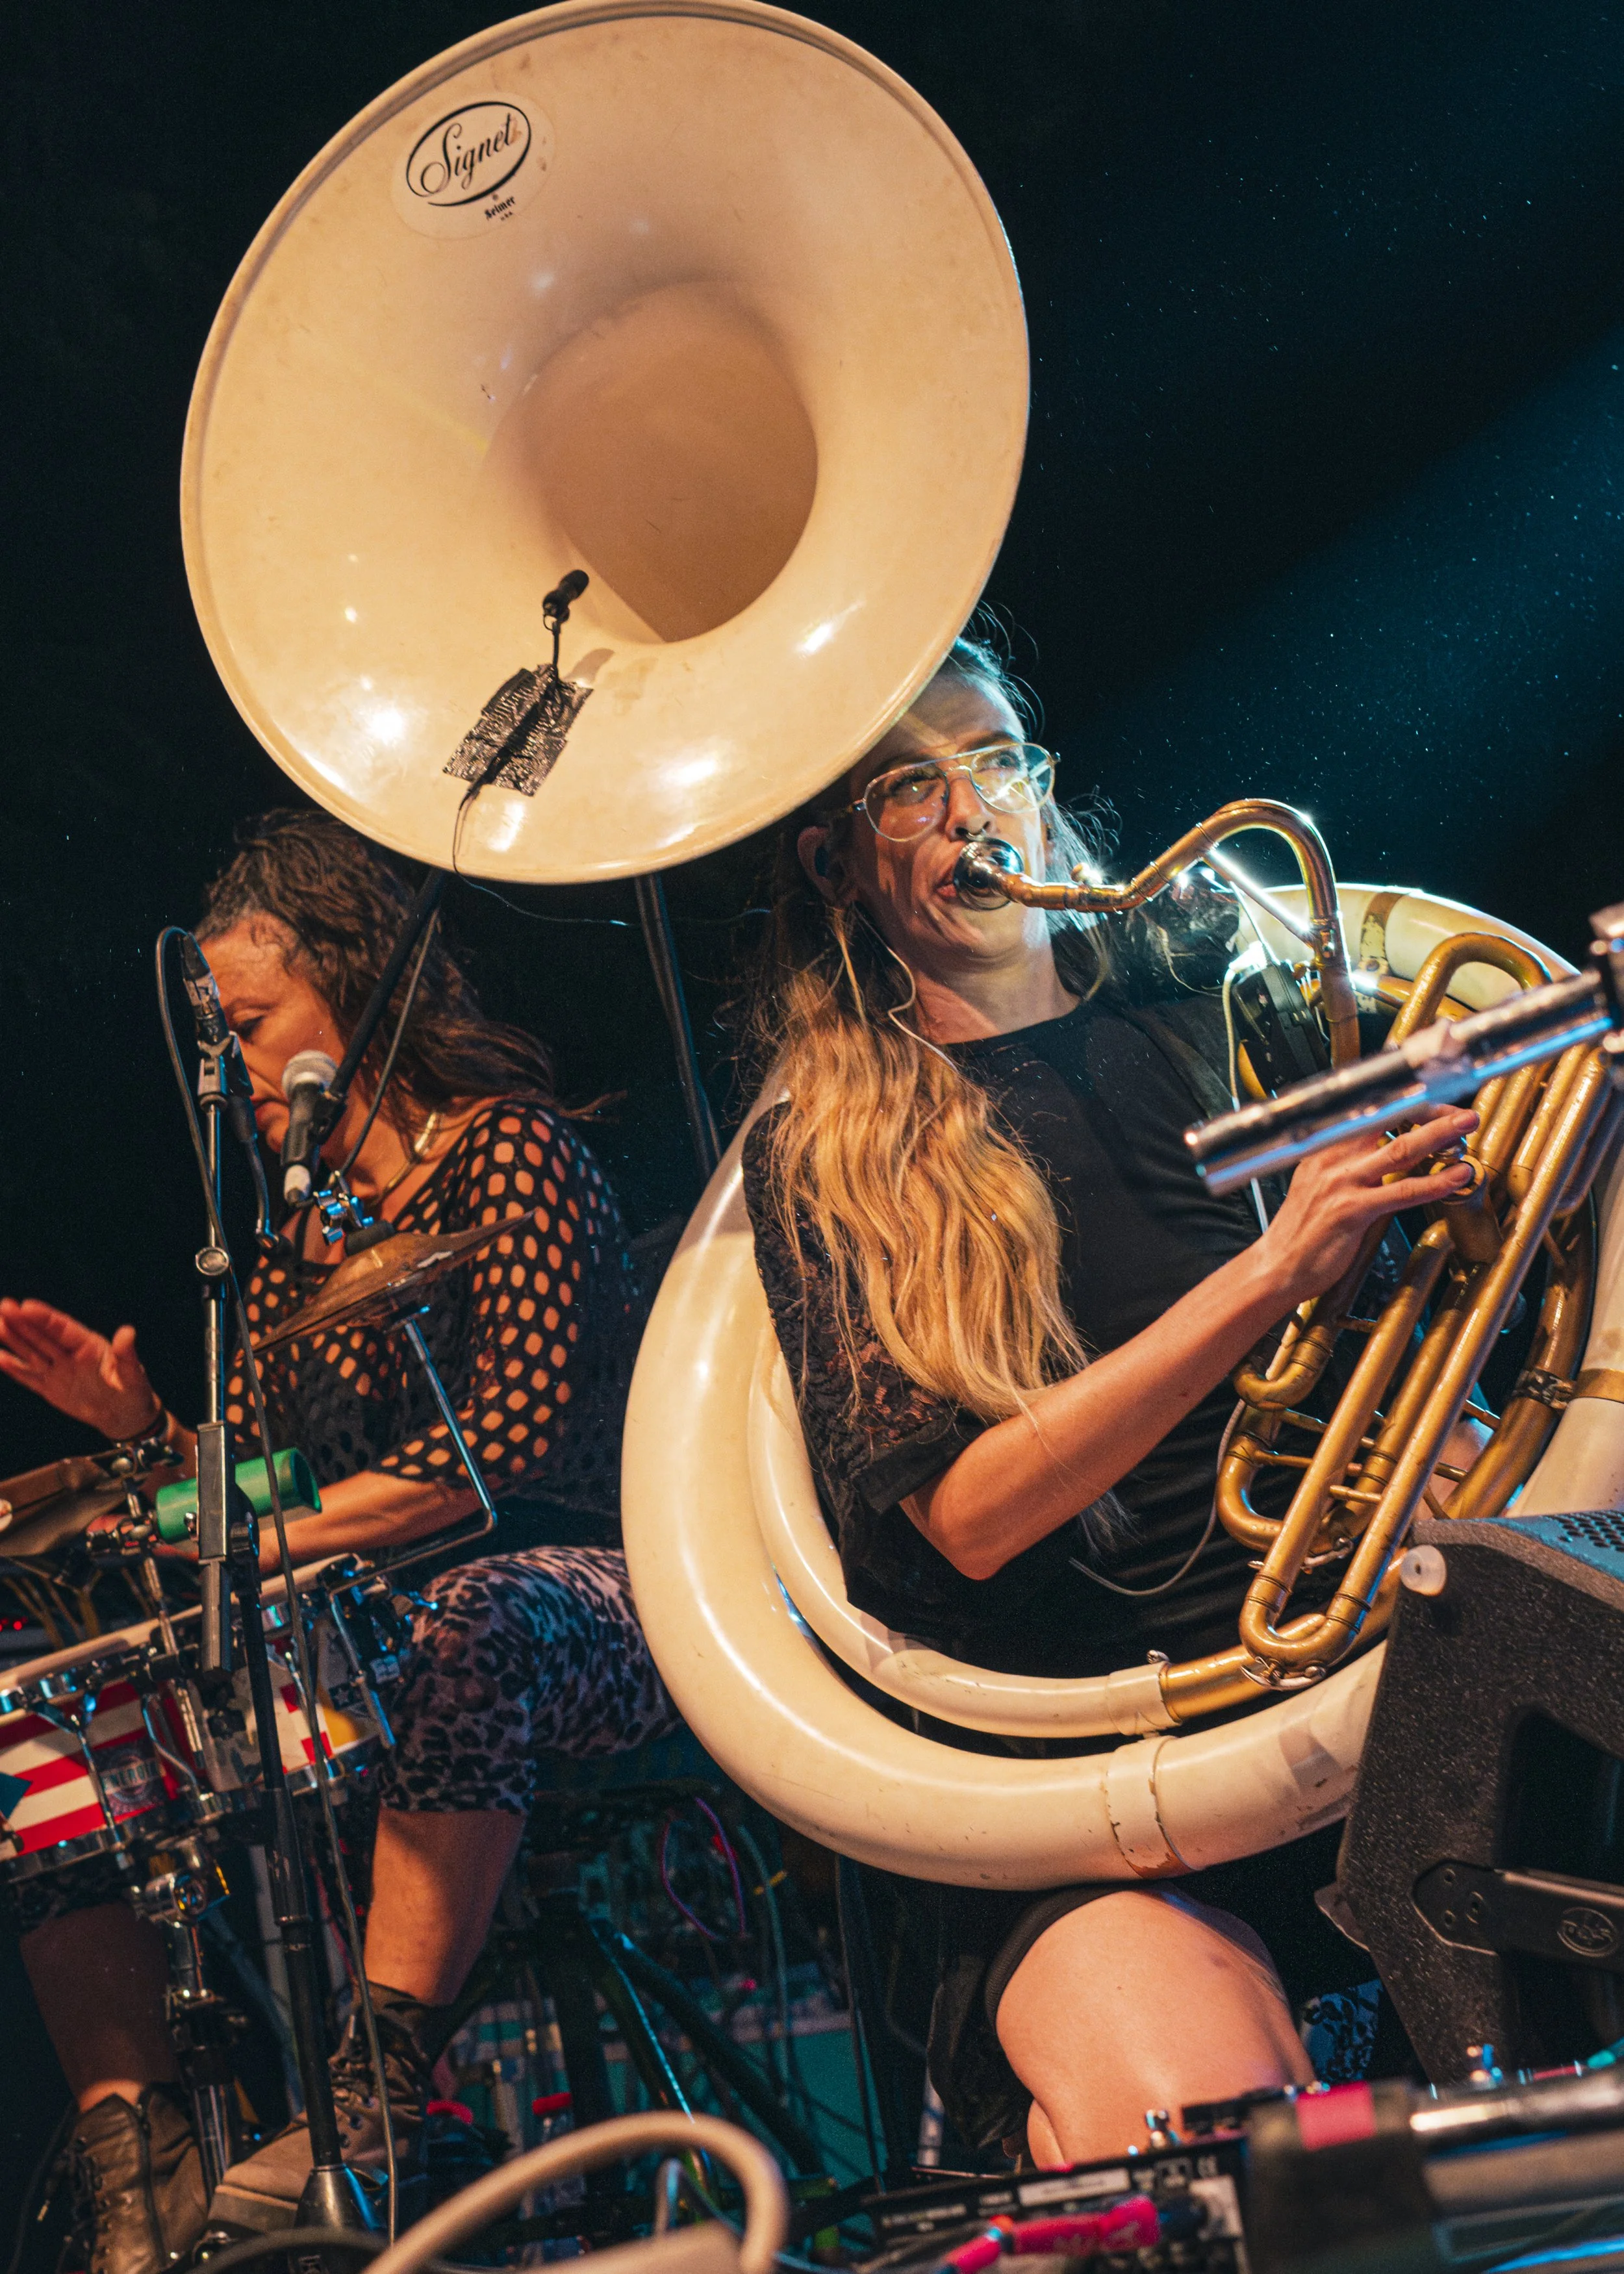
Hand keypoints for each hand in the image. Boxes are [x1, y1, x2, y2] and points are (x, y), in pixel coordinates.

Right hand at [0, 1299, 162, 1439]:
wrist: (125, 1415)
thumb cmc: (134, 1390)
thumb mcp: (133, 1373)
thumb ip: (127, 1354)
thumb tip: (128, 1332)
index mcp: (89, 1345)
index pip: (63, 1328)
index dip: (45, 1318)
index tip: (26, 1305)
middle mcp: (69, 1354)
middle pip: (41, 1336)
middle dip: (22, 1322)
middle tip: (2, 1307)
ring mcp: (58, 1371)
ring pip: (31, 1353)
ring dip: (13, 1339)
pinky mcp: (50, 1389)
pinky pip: (29, 1378)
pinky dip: (14, 1369)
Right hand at [1257, 1105, 1478, 1305]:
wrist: (1276, 1266)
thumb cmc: (1302, 1231)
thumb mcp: (1322, 1185)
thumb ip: (1354, 1167)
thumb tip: (1395, 1156)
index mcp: (1324, 1147)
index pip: (1371, 1113)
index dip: (1408, 1105)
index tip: (1438, 1105)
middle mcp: (1331, 1158)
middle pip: (1387, 1121)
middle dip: (1431, 1112)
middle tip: (1462, 1111)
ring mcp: (1340, 1183)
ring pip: (1400, 1150)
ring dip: (1439, 1136)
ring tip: (1465, 1129)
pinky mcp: (1350, 1211)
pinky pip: (1401, 1192)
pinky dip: (1434, 1183)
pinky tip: (1455, 1178)